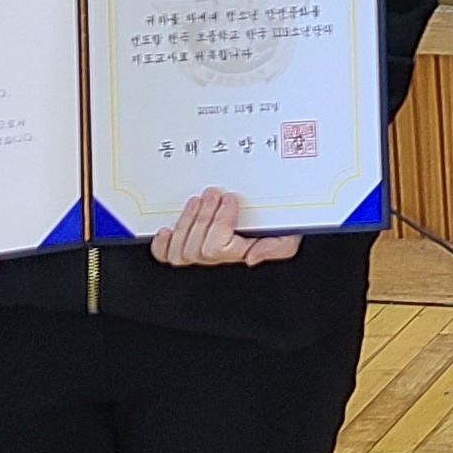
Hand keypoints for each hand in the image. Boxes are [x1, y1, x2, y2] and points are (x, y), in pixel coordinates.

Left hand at [149, 186, 300, 268]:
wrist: (277, 216)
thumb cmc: (282, 224)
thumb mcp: (290, 234)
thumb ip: (277, 247)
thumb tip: (252, 257)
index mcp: (240, 253)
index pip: (218, 249)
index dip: (220, 222)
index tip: (230, 199)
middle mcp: (218, 257)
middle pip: (197, 249)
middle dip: (203, 216)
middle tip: (212, 194)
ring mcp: (201, 253)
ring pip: (181, 251)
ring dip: (187, 222)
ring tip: (197, 201)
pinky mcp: (187, 245)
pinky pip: (167, 256)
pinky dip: (163, 244)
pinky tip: (168, 230)